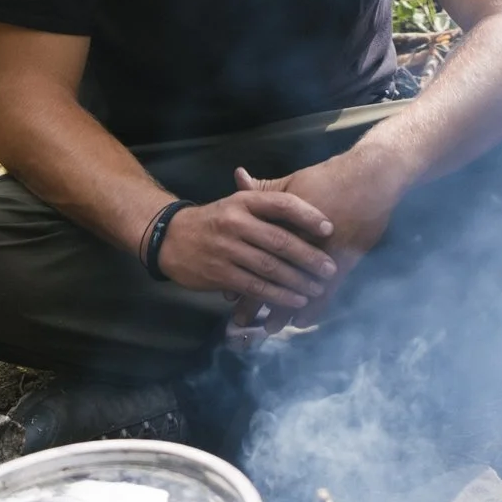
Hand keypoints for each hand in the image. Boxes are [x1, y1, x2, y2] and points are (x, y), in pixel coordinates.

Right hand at [154, 184, 339, 311]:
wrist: (171, 238)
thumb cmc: (215, 220)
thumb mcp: (236, 203)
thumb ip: (268, 202)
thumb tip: (310, 205)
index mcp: (244, 201)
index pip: (282, 204)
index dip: (308, 216)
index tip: (330, 229)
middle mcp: (236, 222)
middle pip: (279, 240)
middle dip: (309, 257)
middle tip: (330, 268)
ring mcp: (227, 249)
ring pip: (269, 267)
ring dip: (297, 281)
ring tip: (318, 288)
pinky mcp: (220, 274)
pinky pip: (255, 287)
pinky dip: (278, 295)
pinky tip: (296, 300)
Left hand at [224, 150, 408, 335]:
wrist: (369, 180)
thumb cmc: (329, 179)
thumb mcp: (293, 183)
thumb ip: (263, 188)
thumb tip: (238, 176)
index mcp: (281, 222)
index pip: (254, 254)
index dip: (240, 273)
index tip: (226, 292)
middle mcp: (298, 242)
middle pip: (271, 276)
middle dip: (255, 301)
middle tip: (239, 320)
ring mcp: (320, 255)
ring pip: (295, 289)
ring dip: (281, 311)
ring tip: (268, 328)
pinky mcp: (342, 262)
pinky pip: (325, 292)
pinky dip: (312, 309)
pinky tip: (300, 323)